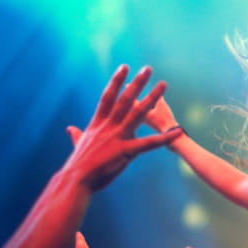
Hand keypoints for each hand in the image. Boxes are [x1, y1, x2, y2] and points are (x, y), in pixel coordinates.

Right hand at [64, 65, 181, 191]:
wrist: (76, 179)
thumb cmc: (77, 165)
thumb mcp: (78, 145)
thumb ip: (77, 135)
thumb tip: (70, 129)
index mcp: (97, 123)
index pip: (108, 97)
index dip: (117, 81)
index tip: (124, 67)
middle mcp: (108, 126)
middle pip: (125, 99)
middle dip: (137, 83)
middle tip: (148, 69)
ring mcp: (118, 137)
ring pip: (138, 113)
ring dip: (152, 97)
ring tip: (163, 85)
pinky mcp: (126, 151)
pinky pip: (149, 143)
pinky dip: (164, 138)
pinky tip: (176, 132)